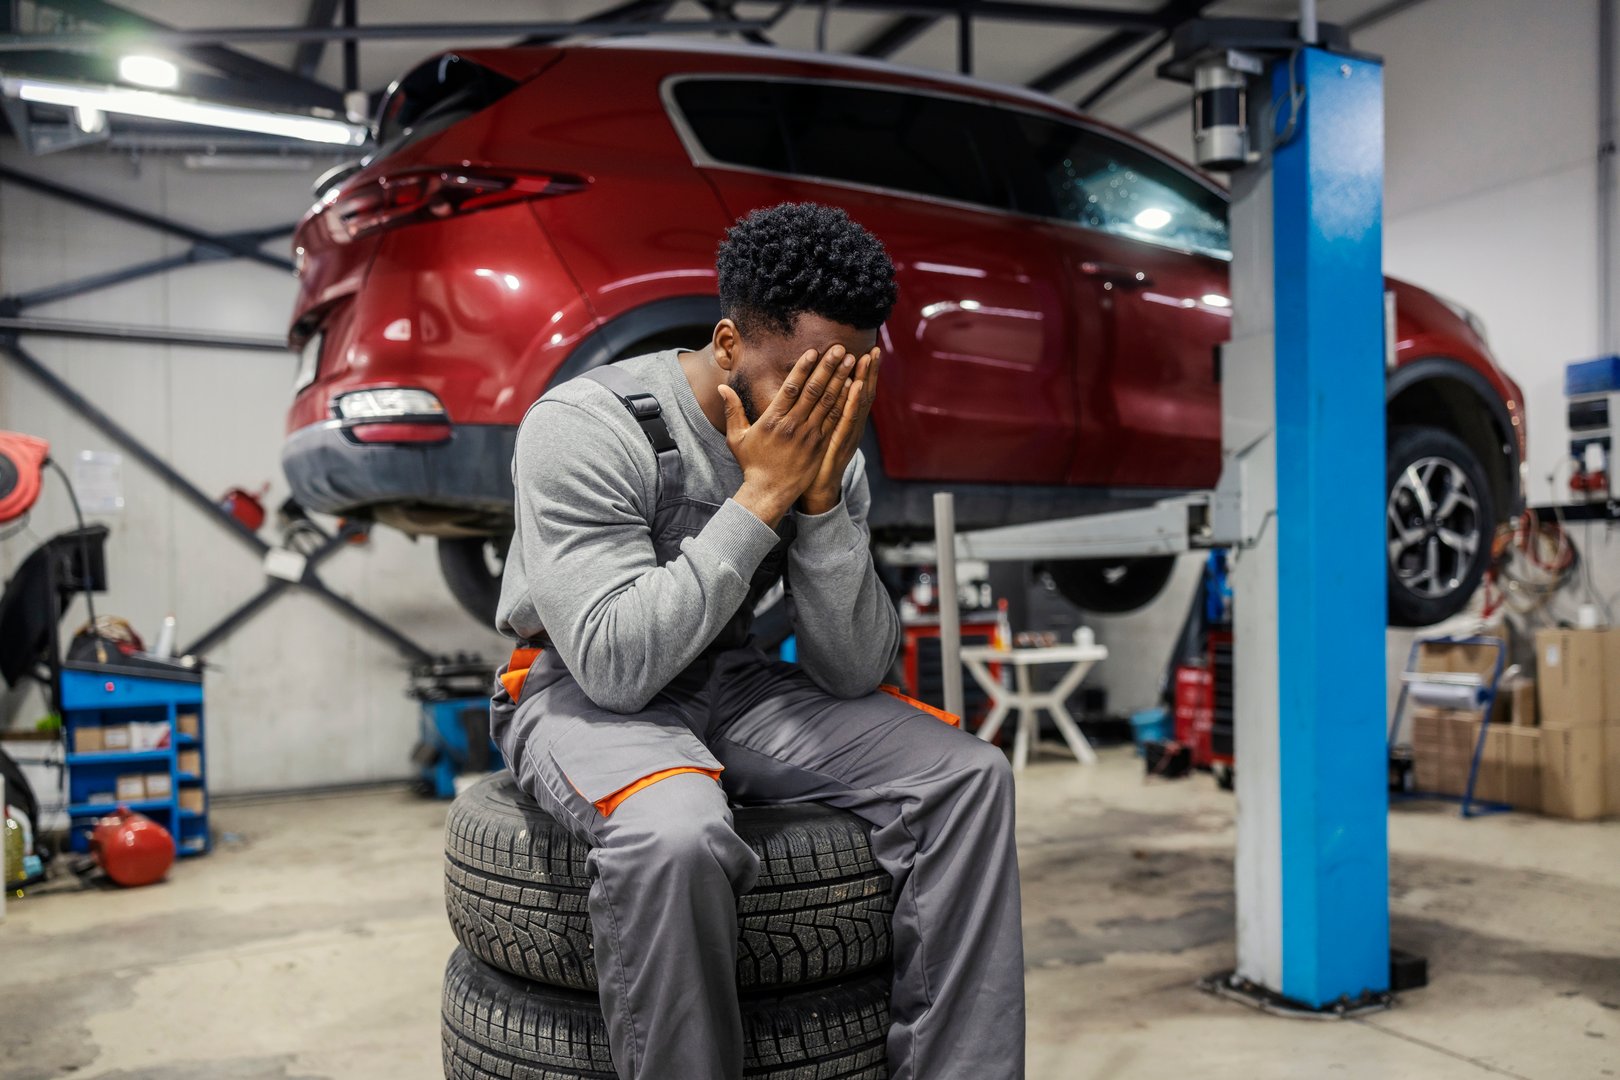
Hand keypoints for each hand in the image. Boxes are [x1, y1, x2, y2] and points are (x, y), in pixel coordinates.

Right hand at [722, 344, 858, 526]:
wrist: (769, 492)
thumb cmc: (752, 464)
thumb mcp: (736, 437)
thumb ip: (732, 410)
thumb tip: (721, 387)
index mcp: (772, 420)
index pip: (791, 388)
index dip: (803, 368)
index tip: (813, 351)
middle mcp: (793, 425)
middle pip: (813, 391)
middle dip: (828, 367)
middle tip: (839, 348)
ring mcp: (809, 436)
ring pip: (828, 403)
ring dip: (840, 380)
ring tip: (851, 361)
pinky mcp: (820, 446)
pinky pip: (834, 420)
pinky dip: (844, 402)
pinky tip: (852, 388)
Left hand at [799, 348, 880, 515]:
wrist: (815, 491)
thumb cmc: (813, 461)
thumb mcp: (819, 433)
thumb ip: (821, 413)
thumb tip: (816, 391)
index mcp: (846, 422)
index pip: (857, 393)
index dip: (864, 373)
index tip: (868, 351)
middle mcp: (851, 427)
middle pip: (863, 394)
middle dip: (869, 372)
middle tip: (874, 349)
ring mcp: (848, 435)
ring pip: (858, 404)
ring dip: (863, 380)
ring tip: (867, 359)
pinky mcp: (839, 444)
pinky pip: (847, 420)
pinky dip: (852, 403)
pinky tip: (855, 387)